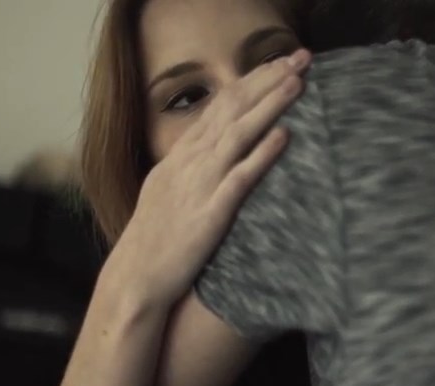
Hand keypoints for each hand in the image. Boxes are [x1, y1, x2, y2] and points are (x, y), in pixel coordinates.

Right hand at [104, 50, 311, 305]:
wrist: (134, 280)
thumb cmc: (155, 243)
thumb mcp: (168, 195)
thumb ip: (191, 171)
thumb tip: (214, 153)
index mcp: (180, 158)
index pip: (219, 107)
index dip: (250, 82)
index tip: (277, 64)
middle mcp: (189, 164)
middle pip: (232, 109)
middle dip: (267, 79)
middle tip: (299, 56)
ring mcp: (199, 186)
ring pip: (238, 135)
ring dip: (270, 105)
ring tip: (297, 82)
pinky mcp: (210, 215)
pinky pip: (240, 179)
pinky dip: (261, 155)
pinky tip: (283, 136)